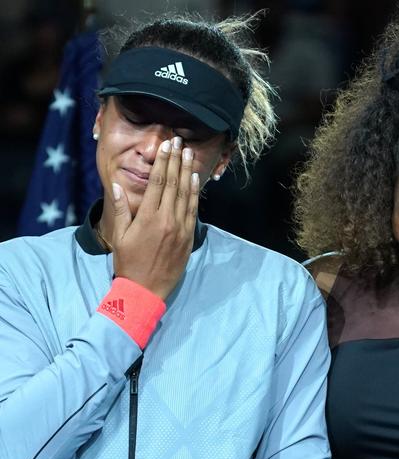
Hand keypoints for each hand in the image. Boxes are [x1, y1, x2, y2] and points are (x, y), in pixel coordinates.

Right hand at [110, 136, 199, 299]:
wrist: (145, 290)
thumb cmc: (128, 263)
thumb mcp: (119, 236)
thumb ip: (120, 209)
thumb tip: (117, 185)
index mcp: (148, 217)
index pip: (158, 182)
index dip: (164, 162)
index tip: (167, 146)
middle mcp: (167, 219)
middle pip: (174, 183)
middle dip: (177, 161)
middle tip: (180, 142)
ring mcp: (180, 228)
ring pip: (186, 194)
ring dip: (188, 172)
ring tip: (190, 154)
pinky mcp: (189, 236)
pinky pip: (193, 210)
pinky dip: (194, 193)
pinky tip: (195, 180)